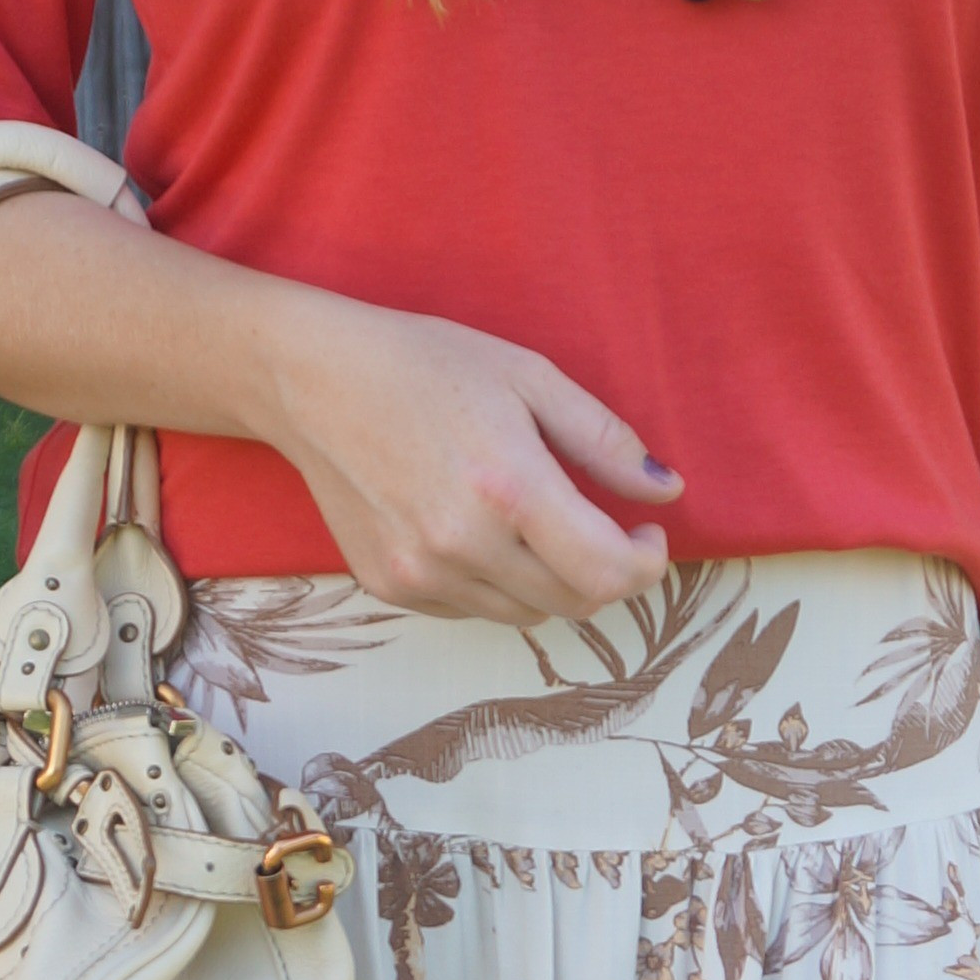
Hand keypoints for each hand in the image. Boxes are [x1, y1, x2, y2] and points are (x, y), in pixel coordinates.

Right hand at [262, 297, 681, 624]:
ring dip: (551, 581)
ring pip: (525, 614)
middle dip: (607, 574)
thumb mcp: (529, 378)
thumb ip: (605, 441)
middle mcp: (463, 543)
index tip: (647, 535)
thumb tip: (666, 492)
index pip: (606, 571)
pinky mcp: (389, 585)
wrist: (312, 379)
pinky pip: (471, 609)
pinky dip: (495, 584)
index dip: (645, 563)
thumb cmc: (424, 365)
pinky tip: (478, 531)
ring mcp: (420, 572)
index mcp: (509, 487)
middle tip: (607, 532)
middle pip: (573, 602)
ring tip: (538, 525)